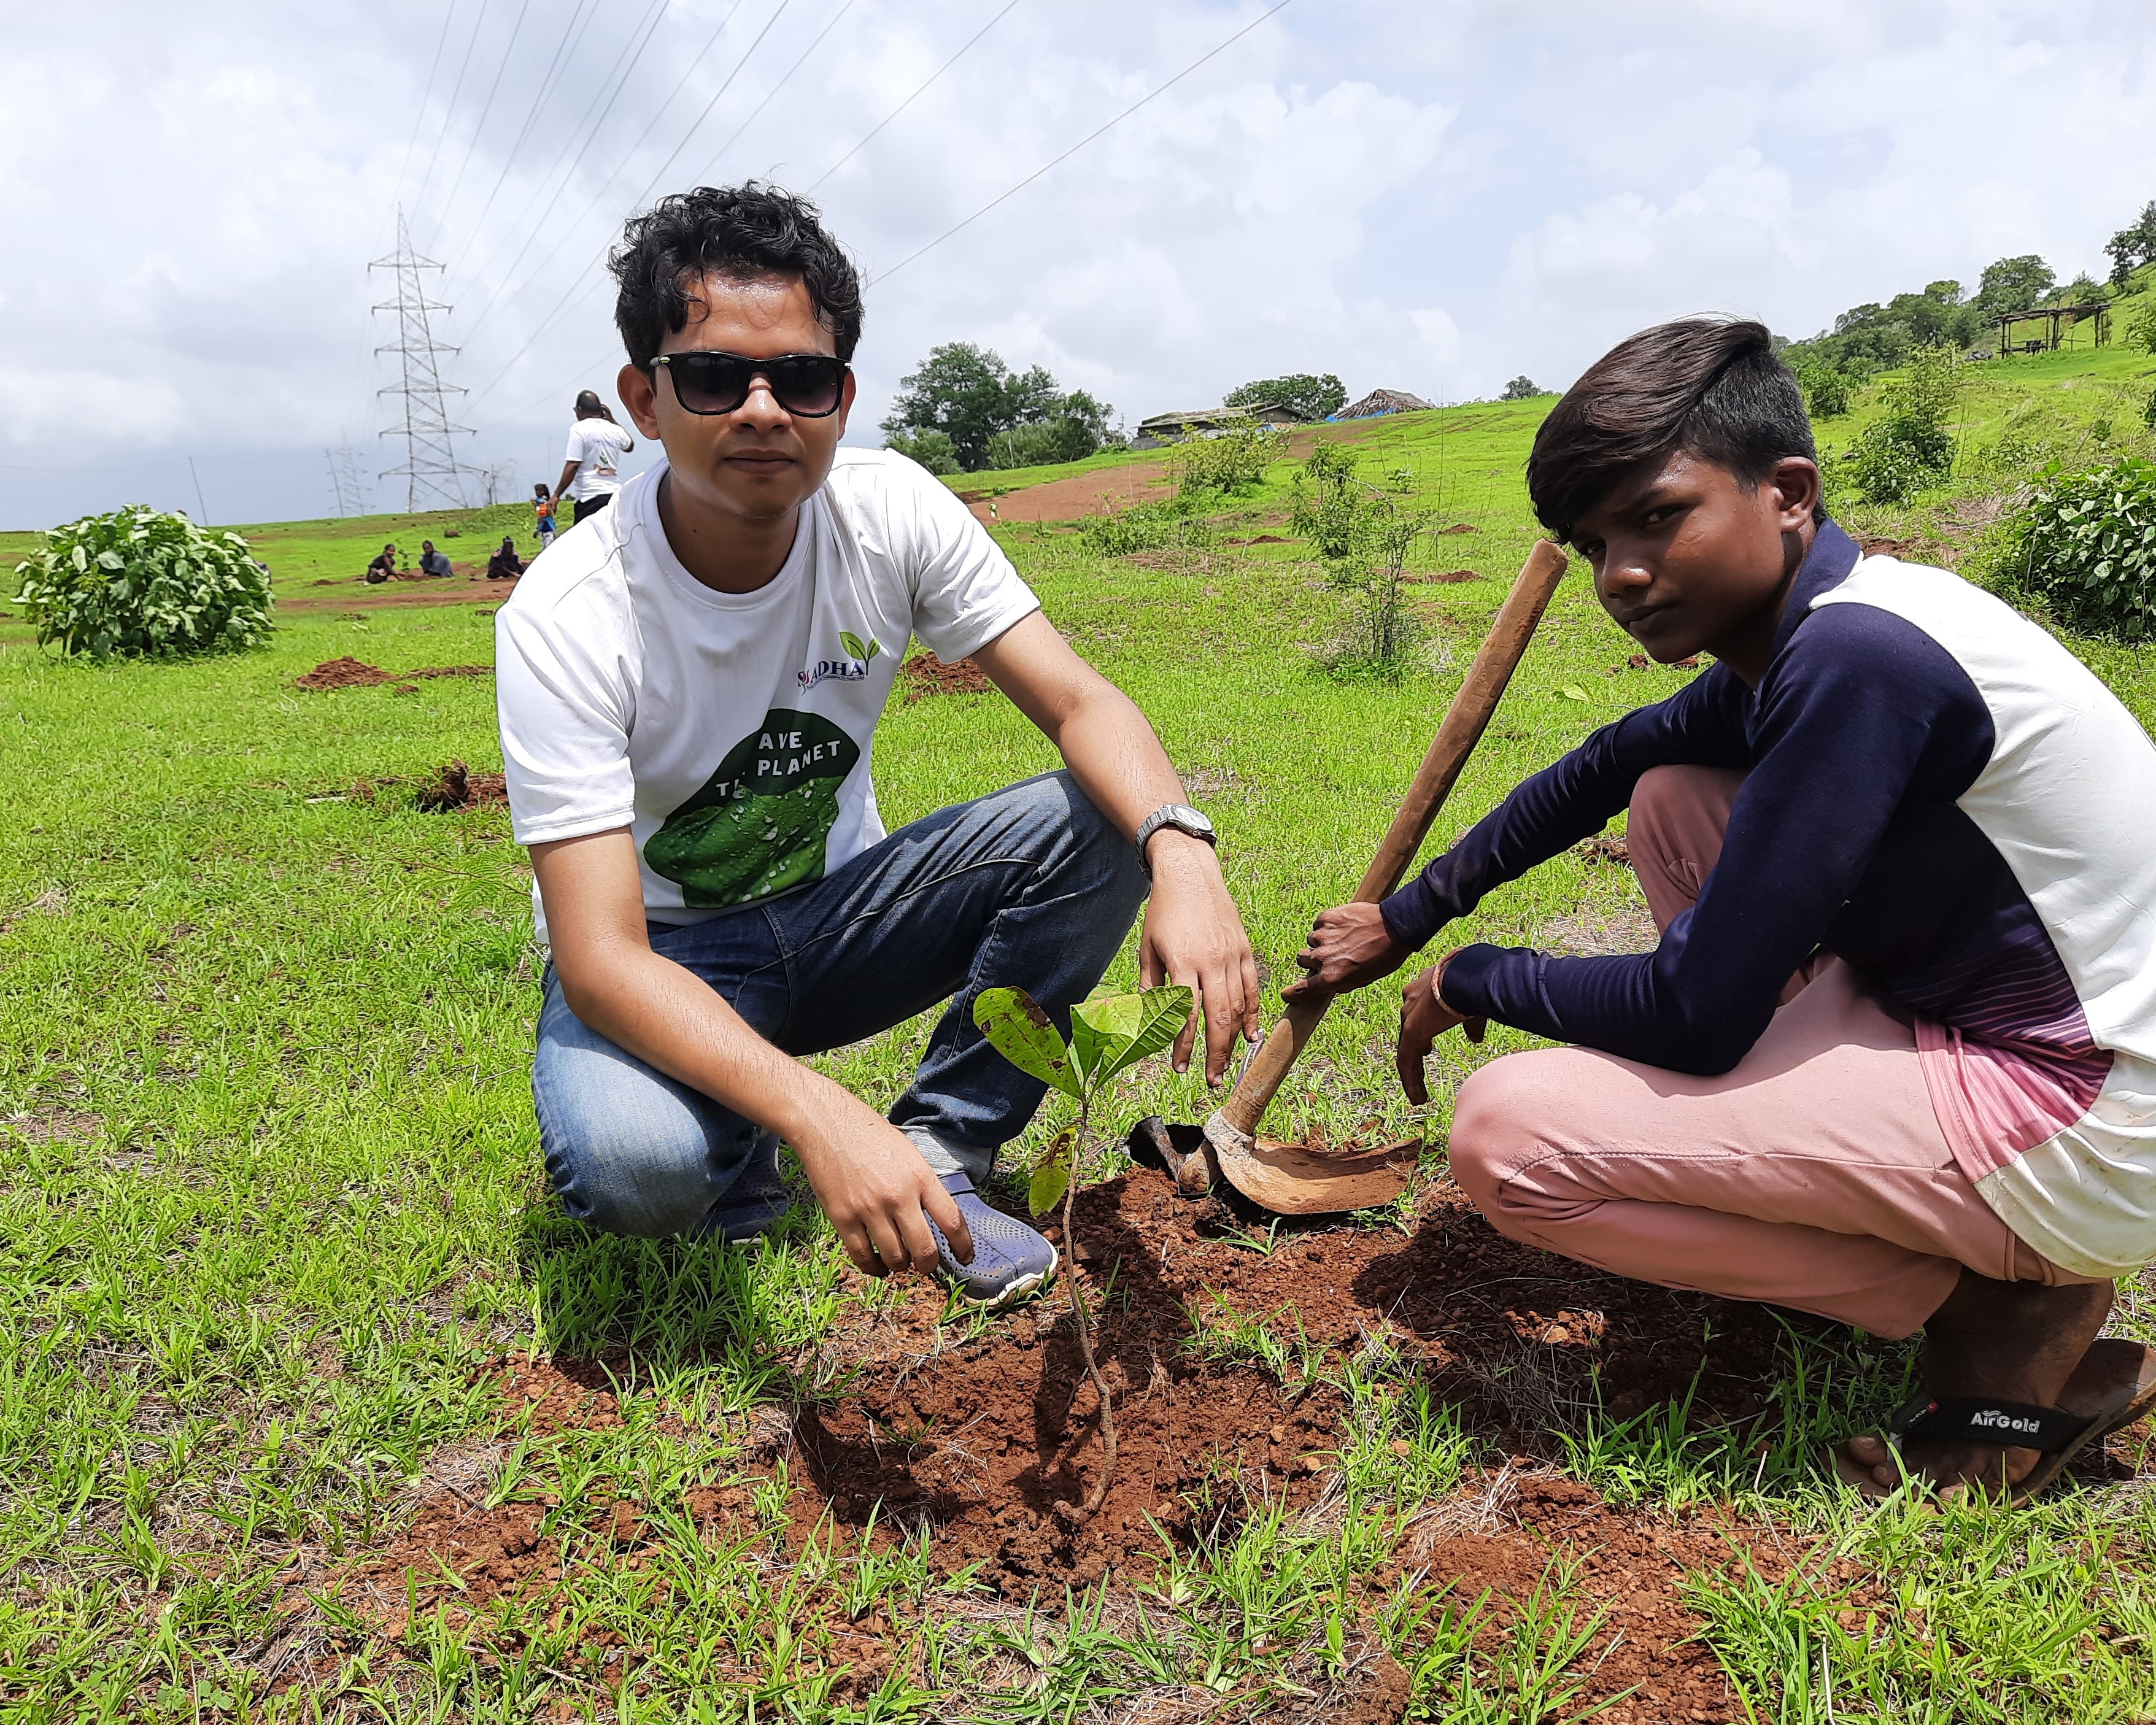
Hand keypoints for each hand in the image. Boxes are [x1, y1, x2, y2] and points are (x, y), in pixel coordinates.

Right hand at [793, 1106, 972, 1278]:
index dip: (963, 1246)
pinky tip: (877, 1266)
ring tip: (900, 1261)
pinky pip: (862, 1256)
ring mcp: (870, 1209)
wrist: (828, 1124)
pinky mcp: (843, 1217)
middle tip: (927, 1266)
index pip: (952, 1221)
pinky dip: (873, 1268)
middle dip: (930, 1265)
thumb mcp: (909, 1154)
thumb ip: (923, 1186)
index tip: (965, 1257)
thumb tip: (935, 1218)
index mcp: (920, 1178)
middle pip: (925, 1250)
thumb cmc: (870, 1136)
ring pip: (895, 1258)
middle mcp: (898, 1196)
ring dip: (901, 1266)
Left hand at [1139, 832, 1262, 1083]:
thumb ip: (1150, 985)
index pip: (1186, 1015)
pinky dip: (1253, 1014)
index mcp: (1183, 962)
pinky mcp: (1245, 949)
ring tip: (1226, 1065)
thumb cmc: (1163, 912)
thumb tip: (1150, 1020)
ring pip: (1238, 1007)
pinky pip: (1252, 988)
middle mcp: (1211, 961)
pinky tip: (1250, 1036)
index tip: (1179, 1067)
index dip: (1184, 1046)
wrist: (1191, 874)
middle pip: (1218, 1018)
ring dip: (1233, 1041)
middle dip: (1214, 1054)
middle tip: (1210, 1080)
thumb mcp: (1147, 948)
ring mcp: (1232, 956)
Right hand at [1284, 900, 1410, 1001]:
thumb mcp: (1365, 978)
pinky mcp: (1326, 918)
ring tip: (1343, 937)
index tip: (1286, 994)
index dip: (1292, 993)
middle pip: (1302, 959)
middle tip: (1329, 955)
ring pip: (1311, 940)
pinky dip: (1327, 926)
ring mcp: (1323, 936)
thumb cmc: (1384, 956)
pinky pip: (1318, 924)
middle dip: (1312, 959)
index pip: (1302, 990)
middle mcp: (1323, 958)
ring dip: (1322, 941)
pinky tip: (1344, 926)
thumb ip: (1342, 984)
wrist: (1396, 926)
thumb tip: (1327, 985)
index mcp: (1332, 977)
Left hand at [1396, 956, 1485, 1104]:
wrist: (1466, 976)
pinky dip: (1411, 1081)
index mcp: (1427, 986)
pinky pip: (1406, 1061)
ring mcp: (1410, 1015)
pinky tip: (1418, 1098)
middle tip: (1421, 1059)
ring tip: (1418, 1094)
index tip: (1427, 1045)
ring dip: (1413, 1073)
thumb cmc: (1473, 983)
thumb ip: (1472, 1024)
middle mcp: (1413, 998)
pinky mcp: (1411, 1031)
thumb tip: (1475, 1039)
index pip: (1420, 1012)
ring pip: (1407, 1049)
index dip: (1424, 1028)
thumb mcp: (1473, 1005)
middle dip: (1415, 1046)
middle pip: (1411, 1028)